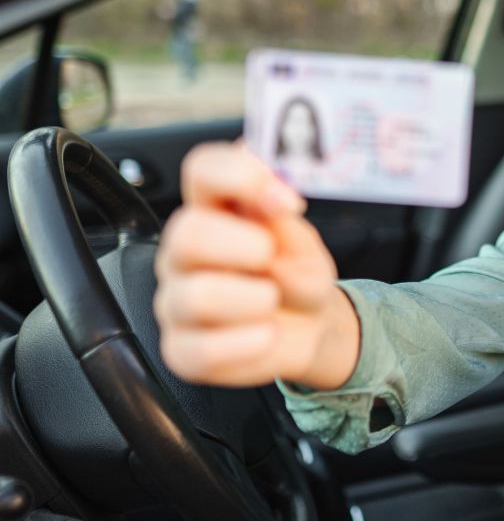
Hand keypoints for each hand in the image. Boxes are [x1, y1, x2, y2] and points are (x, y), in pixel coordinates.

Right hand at [153, 141, 359, 389]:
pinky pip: (203, 350)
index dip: (240, 175)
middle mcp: (186, 252)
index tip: (285, 198)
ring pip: (195, 296)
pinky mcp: (182, 350)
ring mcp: (178, 301)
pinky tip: (267, 334)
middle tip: (271, 256)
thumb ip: (285, 219)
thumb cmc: (297, 275)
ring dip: (251, 299)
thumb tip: (276, 189)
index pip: (203, 170)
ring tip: (272, 300)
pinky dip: (249, 343)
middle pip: (186, 233)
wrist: (309, 327)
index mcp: (215, 210)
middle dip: (242, 245)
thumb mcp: (303, 244)